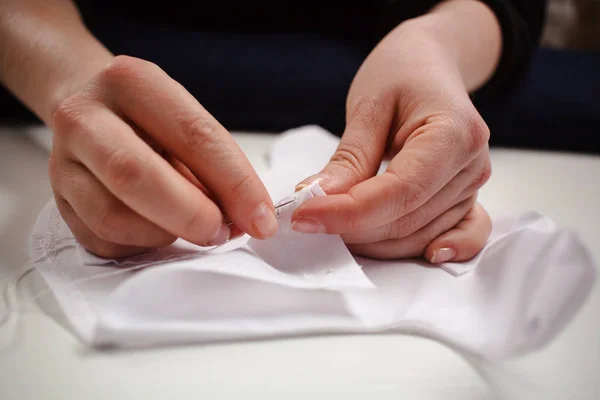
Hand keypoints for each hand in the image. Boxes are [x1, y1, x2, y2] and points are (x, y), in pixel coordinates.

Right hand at [49, 56, 277, 257]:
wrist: (87, 105)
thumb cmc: (149, 119)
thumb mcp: (186, 122)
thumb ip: (215, 168)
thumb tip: (246, 218)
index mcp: (132, 82)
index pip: (194, 136)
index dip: (235, 184)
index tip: (261, 219)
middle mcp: (86, 117)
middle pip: (136, 175)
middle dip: (191, 215)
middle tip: (222, 232)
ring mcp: (62, 162)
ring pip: (113, 217)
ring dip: (165, 234)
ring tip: (188, 225)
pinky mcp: (58, 201)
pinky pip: (103, 240)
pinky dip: (141, 244)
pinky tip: (155, 226)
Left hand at [292, 24, 491, 261]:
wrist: (430, 65)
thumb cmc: (401, 74)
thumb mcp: (368, 105)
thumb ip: (349, 159)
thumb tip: (317, 200)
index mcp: (454, 134)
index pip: (399, 191)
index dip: (349, 212)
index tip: (304, 216)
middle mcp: (471, 165)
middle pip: (407, 218)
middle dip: (352, 227)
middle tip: (305, 220)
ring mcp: (471, 186)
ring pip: (419, 234)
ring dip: (372, 240)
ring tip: (330, 226)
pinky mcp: (464, 198)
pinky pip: (459, 234)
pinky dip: (433, 249)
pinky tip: (421, 257)